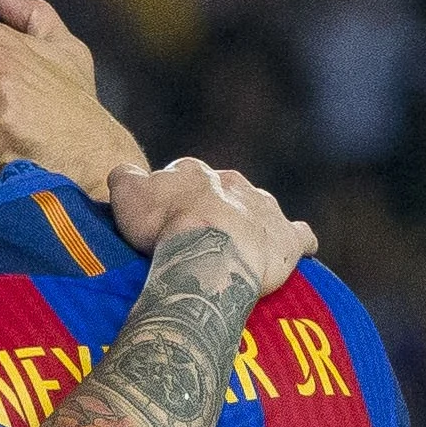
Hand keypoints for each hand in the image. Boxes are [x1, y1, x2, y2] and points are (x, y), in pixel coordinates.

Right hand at [107, 158, 314, 299]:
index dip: (170, 200)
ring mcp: (264, 208)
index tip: (163, 222)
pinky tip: (295, 253)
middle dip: (214, 210)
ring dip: (251, 225)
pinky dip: (297, 243)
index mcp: (193, 172)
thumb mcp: (125, 194)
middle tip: (198, 240)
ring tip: (237, 252)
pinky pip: (300, 236)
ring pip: (259, 209)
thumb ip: (125, 177)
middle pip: (223, 191)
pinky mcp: (288, 237)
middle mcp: (233, 182)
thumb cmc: (164, 226)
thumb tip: (127, 174)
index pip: (181, 177)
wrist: (210, 252)